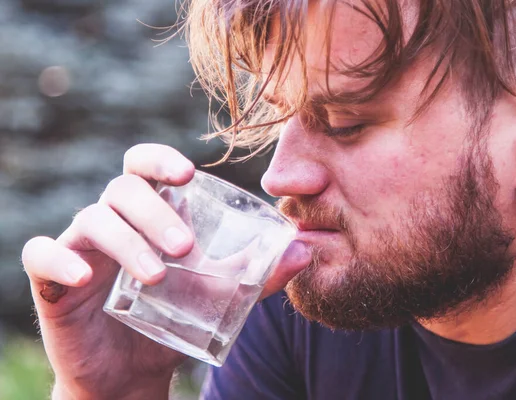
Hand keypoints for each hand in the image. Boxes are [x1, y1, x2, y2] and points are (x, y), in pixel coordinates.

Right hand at [21, 143, 310, 398]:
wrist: (135, 369)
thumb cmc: (175, 316)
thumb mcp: (220, 294)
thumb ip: (259, 274)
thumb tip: (305, 251)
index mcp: (150, 213)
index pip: (145, 166)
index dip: (160, 159)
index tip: (188, 174)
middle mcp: (114, 221)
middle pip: (123, 190)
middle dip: (154, 212)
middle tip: (185, 248)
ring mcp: (82, 246)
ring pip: (92, 219)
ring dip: (126, 241)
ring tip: (158, 276)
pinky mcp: (53, 279)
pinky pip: (40, 255)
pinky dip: (58, 259)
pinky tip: (82, 275)